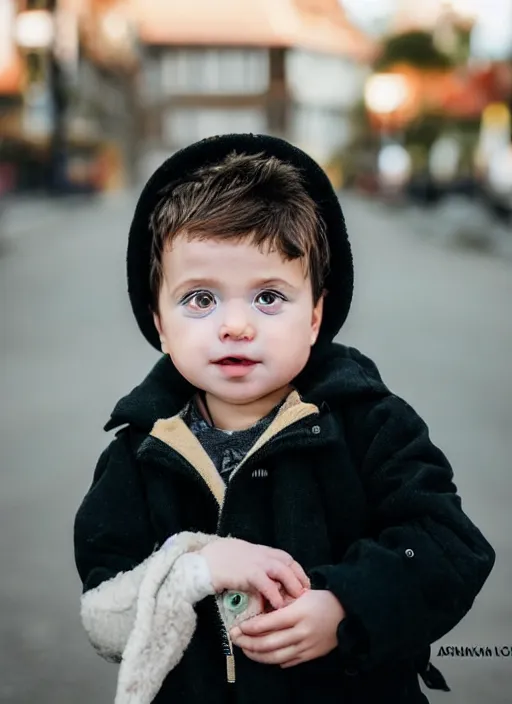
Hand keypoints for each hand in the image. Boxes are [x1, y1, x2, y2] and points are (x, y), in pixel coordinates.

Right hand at [200, 538, 309, 609]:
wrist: (205, 562)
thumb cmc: (220, 561)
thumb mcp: (242, 558)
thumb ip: (255, 565)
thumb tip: (266, 579)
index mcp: (261, 550)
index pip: (286, 558)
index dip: (297, 570)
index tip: (303, 583)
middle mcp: (262, 554)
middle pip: (288, 564)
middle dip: (299, 578)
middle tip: (305, 594)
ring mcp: (256, 562)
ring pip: (283, 571)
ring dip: (292, 585)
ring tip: (298, 599)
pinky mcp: (249, 573)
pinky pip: (267, 584)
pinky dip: (275, 594)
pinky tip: (279, 605)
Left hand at [229, 589, 345, 667]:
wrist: (346, 614)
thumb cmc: (321, 600)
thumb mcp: (301, 594)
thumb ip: (282, 601)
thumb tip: (260, 608)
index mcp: (298, 613)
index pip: (268, 623)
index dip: (251, 627)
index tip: (238, 627)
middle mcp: (301, 632)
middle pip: (268, 643)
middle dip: (248, 643)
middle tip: (236, 640)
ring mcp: (306, 646)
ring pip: (275, 657)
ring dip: (257, 655)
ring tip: (246, 650)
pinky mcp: (310, 655)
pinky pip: (287, 662)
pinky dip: (273, 660)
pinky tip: (264, 655)